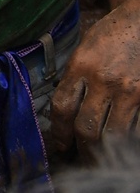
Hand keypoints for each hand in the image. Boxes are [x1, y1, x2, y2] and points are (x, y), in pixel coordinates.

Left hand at [55, 1, 139, 147]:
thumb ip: (76, 78)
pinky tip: (125, 145)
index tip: (60, 145)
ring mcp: (131, 91)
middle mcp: (105, 80)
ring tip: (101, 157)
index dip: (59, 132)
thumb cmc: (112, 35)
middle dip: (81, 149)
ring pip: (114, 134)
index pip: (62, 107)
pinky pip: (138, 129)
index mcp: (82, 66)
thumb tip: (65, 113)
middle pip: (87, 127)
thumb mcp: (84, 50)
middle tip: (81, 157)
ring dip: (105, 151)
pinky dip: (131, 140)